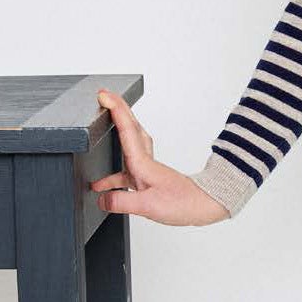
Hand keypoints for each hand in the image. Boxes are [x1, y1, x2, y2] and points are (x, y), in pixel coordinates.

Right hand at [88, 88, 231, 225]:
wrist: (206, 206)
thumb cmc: (184, 203)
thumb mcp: (148, 206)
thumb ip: (122, 201)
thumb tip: (102, 198)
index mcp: (143, 163)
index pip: (127, 130)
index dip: (116, 110)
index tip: (104, 95)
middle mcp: (145, 163)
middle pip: (130, 129)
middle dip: (117, 111)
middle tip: (104, 97)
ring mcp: (148, 171)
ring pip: (128, 147)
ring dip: (114, 137)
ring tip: (95, 135)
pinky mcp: (150, 181)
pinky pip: (127, 172)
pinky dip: (114, 175)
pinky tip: (104, 187)